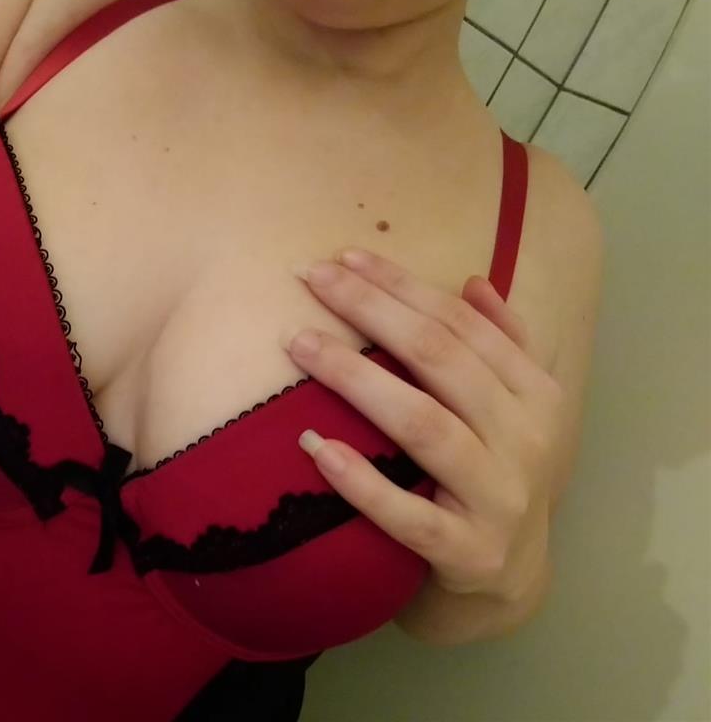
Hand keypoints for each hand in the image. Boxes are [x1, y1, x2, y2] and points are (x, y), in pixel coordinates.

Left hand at [283, 247, 562, 611]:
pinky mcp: (467, 552)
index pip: (461, 325)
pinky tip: (314, 447)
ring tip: (300, 345)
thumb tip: (473, 282)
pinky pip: (407, 515)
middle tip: (311, 279)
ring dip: (356, 379)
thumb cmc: (496, 475)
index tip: (344, 259)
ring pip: (422, 426)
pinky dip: (361, 481)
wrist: (509, 577)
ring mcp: (499, 499)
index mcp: (536, 396)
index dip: (402, 286)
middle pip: (439, 360)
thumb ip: (501, 345)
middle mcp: (526, 441)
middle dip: (370, 311)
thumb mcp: (515, 409)